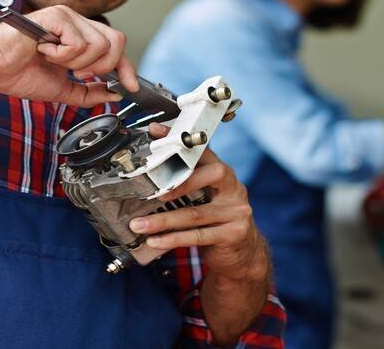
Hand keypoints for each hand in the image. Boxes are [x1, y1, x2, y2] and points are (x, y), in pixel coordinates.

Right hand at [0, 5, 138, 106]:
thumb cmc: (18, 72)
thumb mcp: (62, 89)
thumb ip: (89, 92)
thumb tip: (114, 95)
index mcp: (80, 37)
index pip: (116, 49)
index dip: (127, 69)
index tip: (130, 88)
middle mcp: (77, 23)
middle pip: (117, 42)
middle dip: (100, 67)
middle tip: (75, 73)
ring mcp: (68, 17)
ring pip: (100, 45)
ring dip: (76, 63)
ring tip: (52, 60)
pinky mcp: (57, 15)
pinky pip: (79, 42)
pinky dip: (62, 56)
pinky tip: (44, 52)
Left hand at [129, 123, 269, 281]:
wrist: (243, 252)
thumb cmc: (216, 220)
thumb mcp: (205, 198)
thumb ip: (186, 185)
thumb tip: (147, 179)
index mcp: (223, 174)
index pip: (202, 152)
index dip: (179, 141)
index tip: (156, 132)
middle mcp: (233, 188)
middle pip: (208, 176)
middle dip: (177, 183)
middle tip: (153, 192)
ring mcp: (236, 211)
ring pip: (195, 213)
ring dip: (163, 220)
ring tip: (139, 225)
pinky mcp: (233, 234)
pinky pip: (198, 235)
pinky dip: (172, 239)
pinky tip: (155, 241)